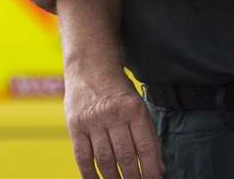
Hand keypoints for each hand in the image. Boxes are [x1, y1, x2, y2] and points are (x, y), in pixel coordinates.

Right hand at [63, 61, 162, 178]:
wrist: (89, 65)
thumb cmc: (118, 91)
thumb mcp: (139, 107)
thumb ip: (148, 137)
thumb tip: (158, 169)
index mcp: (134, 110)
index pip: (145, 148)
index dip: (150, 171)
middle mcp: (113, 114)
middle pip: (125, 157)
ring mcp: (92, 120)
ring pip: (104, 160)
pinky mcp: (75, 124)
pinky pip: (82, 156)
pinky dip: (89, 174)